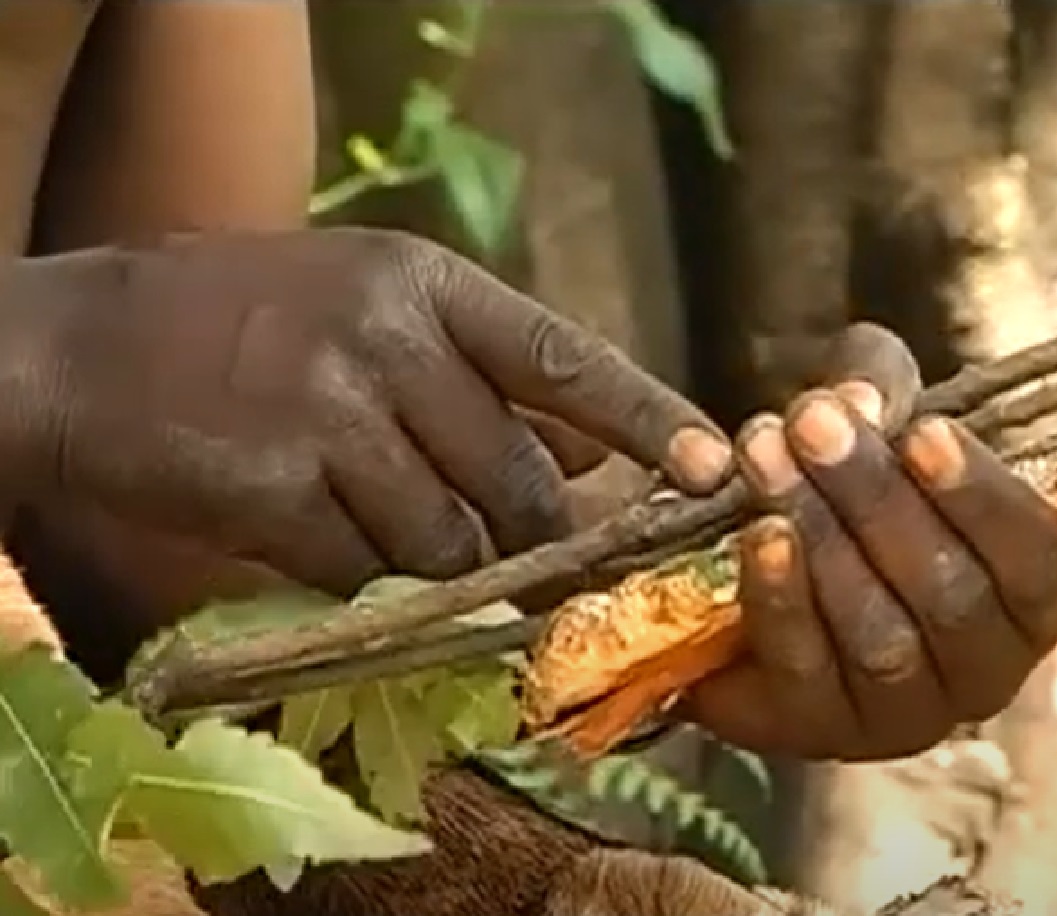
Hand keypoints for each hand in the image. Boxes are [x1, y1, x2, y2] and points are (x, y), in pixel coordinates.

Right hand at [0, 229, 731, 598]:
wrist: (87, 350)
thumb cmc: (245, 325)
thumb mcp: (369, 310)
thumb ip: (478, 378)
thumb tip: (586, 460)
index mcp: (426, 285)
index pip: (568, 356)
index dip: (649, 418)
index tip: (714, 465)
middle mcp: (390, 341)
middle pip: (520, 480)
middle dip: (539, 538)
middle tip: (538, 560)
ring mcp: (333, 414)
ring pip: (451, 539)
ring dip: (447, 562)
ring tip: (397, 530)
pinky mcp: (279, 491)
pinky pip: (370, 569)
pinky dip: (369, 577)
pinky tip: (324, 536)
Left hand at [682, 324, 1056, 760]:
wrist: (742, 590)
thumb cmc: (843, 501)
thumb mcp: (872, 428)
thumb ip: (877, 391)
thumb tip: (853, 399)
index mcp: (1024, 603)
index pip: (1035, 559)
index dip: (982, 496)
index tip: (922, 430)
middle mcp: (980, 674)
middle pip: (949, 595)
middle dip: (874, 497)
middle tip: (811, 419)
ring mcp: (898, 717)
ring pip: (879, 636)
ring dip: (820, 535)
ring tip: (765, 454)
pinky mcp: (815, 734)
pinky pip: (805, 669)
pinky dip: (782, 597)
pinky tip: (761, 534)